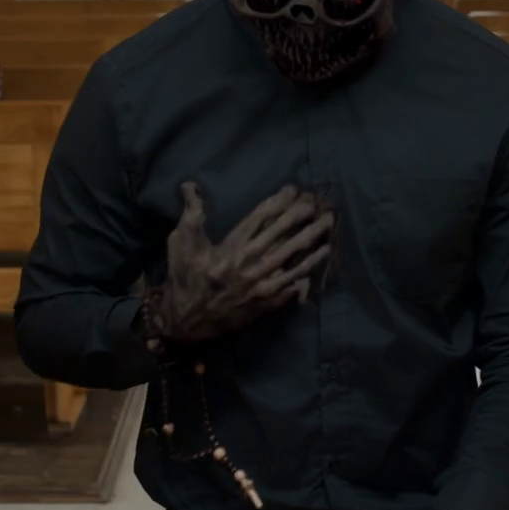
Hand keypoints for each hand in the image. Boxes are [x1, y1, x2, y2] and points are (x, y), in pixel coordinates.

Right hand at [144, 182, 333, 342]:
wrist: (189, 324)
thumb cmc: (185, 281)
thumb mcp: (180, 245)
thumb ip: (191, 215)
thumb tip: (190, 185)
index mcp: (229, 249)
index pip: (259, 219)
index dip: (278, 202)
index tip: (292, 189)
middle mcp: (249, 265)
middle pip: (281, 234)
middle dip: (300, 214)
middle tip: (316, 200)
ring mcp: (261, 285)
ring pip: (293, 256)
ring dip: (312, 237)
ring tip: (327, 221)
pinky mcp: (269, 302)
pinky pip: (294, 281)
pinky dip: (310, 266)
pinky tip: (323, 253)